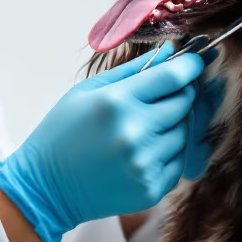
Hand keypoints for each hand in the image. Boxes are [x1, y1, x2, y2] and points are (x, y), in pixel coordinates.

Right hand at [0, 42, 205, 241]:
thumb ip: (131, 70)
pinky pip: (179, 161)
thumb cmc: (63, 132)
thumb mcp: (87, 91)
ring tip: (146, 125)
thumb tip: (171, 52)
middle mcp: (135, 132)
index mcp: (117, 102)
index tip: (196, 63)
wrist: (46, 187)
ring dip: (174, 125)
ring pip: (186, 133)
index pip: (174, 77)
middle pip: (185, 103)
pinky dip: (169, 152)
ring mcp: (145, 163)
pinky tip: (143, 150)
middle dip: (182, 94)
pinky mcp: (152, 189)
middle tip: (166, 93)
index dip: (191, 66)